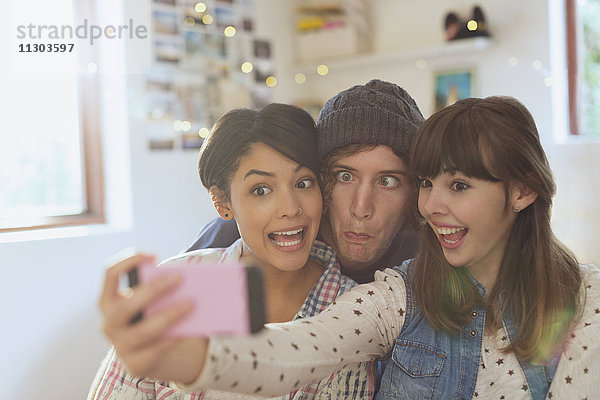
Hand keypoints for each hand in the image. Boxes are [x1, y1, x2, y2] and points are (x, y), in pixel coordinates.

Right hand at [99, 252, 207, 382]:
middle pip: (126, 305)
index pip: (109, 273)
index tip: (154, 256)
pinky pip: (155, 350)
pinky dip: (172, 338)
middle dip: (153, 290)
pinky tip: (188, 330)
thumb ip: (159, 290)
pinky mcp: (135, 364)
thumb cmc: (151, 316)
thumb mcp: (150, 302)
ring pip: (142, 331)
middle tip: (179, 278)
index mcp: (108, 300)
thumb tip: (187, 280)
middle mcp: (109, 322)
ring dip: (168, 316)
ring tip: (191, 304)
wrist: (148, 354)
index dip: (129, 261)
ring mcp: (119, 345)